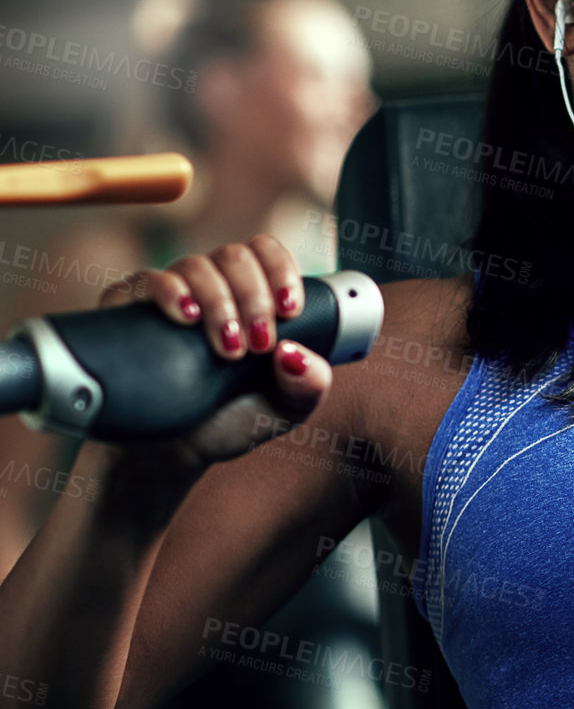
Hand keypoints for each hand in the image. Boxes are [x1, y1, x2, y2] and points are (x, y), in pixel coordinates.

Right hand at [96, 234, 331, 468]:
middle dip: (254, 298)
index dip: (281, 271)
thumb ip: (309, 386)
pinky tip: (185, 315)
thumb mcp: (284, 409)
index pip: (265, 253)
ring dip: (219, 303)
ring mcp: (170, 295)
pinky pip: (144, 280)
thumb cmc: (230, 422)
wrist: (172, 455)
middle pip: (235, 256)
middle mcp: (212, 288)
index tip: (290, 309)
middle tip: (258, 345)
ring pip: (196, 266)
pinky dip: (169, 291)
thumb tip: (295, 353)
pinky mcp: (128, 309)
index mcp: (251, 298)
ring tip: (227, 349)